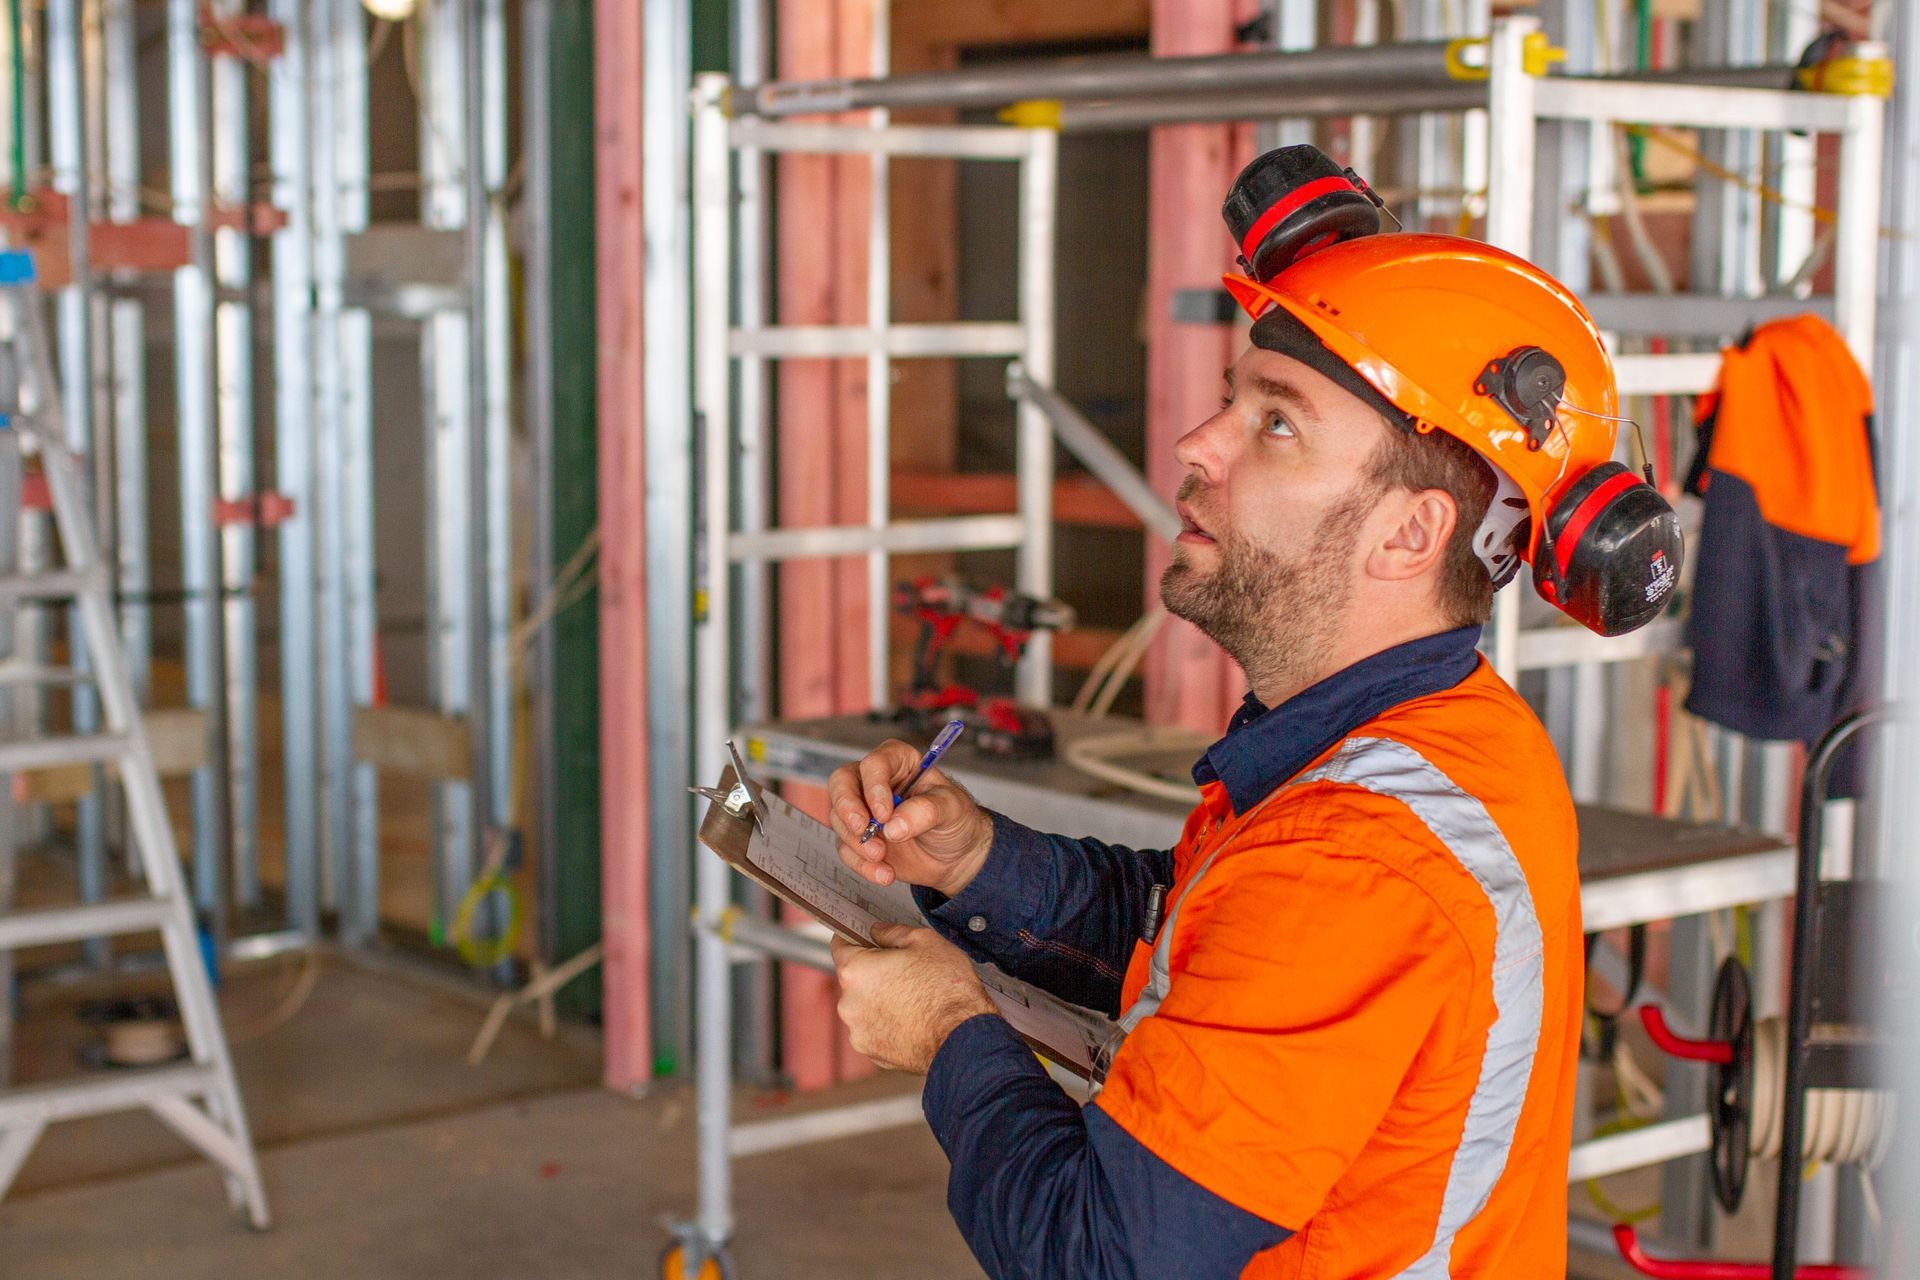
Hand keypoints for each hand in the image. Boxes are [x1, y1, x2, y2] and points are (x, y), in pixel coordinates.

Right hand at [827, 739, 993, 896]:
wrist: (956, 855)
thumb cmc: (955, 820)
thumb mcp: (951, 809)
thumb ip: (925, 812)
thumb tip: (894, 826)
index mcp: (899, 762)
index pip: (874, 764)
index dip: (874, 787)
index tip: (884, 814)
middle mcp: (874, 782)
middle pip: (842, 782)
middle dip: (847, 808)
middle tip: (862, 830)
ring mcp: (863, 810)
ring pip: (839, 818)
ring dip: (857, 842)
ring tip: (882, 858)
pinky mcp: (859, 838)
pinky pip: (846, 849)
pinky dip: (862, 864)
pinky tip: (884, 873)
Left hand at [831, 923, 998, 1074]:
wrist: (964, 1038)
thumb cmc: (947, 990)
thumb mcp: (925, 941)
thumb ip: (893, 932)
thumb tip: (879, 932)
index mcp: (856, 971)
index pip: (841, 946)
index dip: (855, 938)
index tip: (866, 938)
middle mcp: (849, 1003)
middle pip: (855, 979)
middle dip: (875, 972)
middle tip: (905, 970)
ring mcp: (859, 1032)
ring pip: (864, 1006)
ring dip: (880, 1000)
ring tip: (914, 999)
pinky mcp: (873, 1053)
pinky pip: (875, 1029)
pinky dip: (888, 1024)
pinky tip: (913, 1020)